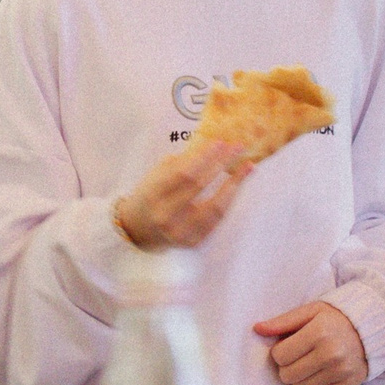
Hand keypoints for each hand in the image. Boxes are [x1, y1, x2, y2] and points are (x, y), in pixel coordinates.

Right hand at [112, 140, 251, 250]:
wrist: (137, 230)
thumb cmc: (149, 196)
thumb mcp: (156, 175)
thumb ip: (180, 163)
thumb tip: (211, 148)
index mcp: (153, 195)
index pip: (183, 174)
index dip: (204, 157)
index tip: (221, 142)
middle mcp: (166, 216)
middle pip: (200, 187)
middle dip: (221, 164)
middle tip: (238, 148)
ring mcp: (181, 232)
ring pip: (214, 207)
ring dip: (234, 184)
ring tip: (247, 166)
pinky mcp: (193, 242)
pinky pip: (217, 220)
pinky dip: (229, 200)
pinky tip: (237, 185)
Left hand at [254, 302, 366, 384]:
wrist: (373, 329)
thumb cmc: (336, 318)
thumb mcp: (311, 311)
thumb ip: (283, 321)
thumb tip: (257, 329)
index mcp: (319, 332)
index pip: (279, 355)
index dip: (280, 351)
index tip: (290, 345)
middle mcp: (331, 354)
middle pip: (287, 375)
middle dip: (287, 366)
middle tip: (299, 356)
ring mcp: (341, 372)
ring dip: (300, 379)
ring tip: (310, 365)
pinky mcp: (348, 384)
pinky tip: (319, 375)